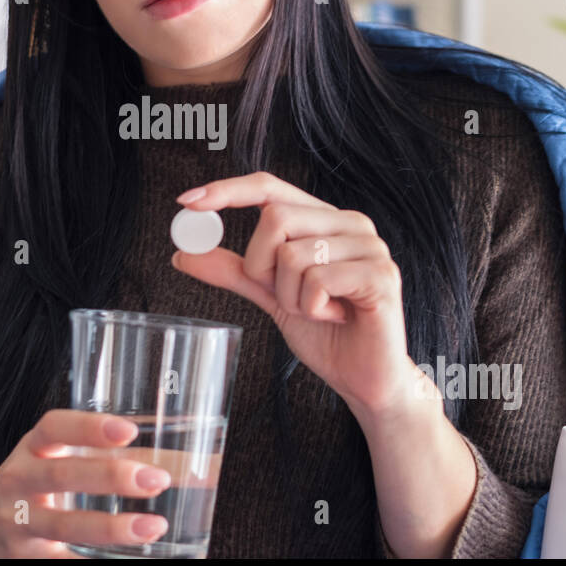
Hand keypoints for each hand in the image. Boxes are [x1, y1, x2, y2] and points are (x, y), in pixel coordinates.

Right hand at [0, 409, 174, 557]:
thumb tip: (178, 461)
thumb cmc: (31, 482)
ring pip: (64, 524)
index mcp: (32, 448)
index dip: (89, 427)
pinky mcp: (27, 557)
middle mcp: (20, 480)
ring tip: (153, 527)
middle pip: (62, 474)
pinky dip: (92, 563)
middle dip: (110, 476)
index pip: (54, 427)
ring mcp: (20, 522)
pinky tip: (126, 563)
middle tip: (155, 481)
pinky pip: (61, 562)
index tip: (129, 430)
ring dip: (111, 527)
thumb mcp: (51, 456)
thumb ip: (100, 454)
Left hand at [170, 171, 434, 421]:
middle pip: (275, 218)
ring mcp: (370, 246)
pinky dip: (312, 308)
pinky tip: (334, 317)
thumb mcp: (270, 297)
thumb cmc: (326, 334)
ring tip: (316, 312)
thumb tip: (185, 252)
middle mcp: (349, 223)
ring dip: (290, 296)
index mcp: (323, 219)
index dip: (227, 190)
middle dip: (261, 265)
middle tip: (283, 295)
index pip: (270, 187)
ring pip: (294, 255)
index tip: (187, 203)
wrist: (364, 378)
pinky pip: (319, 280)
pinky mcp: (380, 275)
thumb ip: (234, 272)